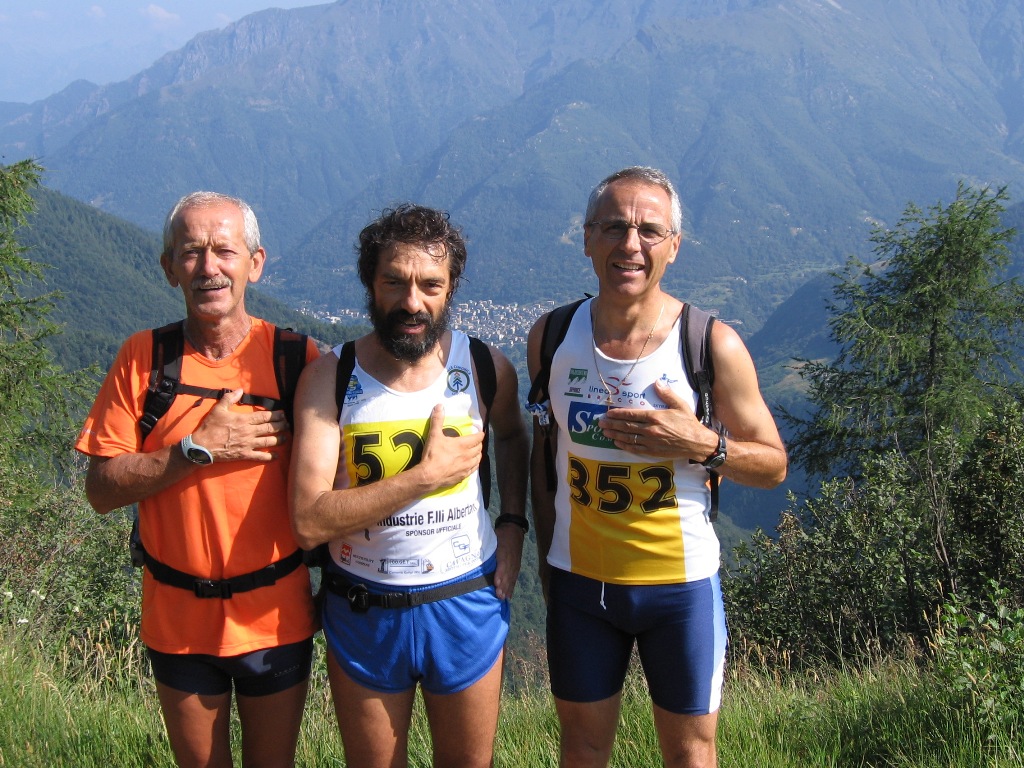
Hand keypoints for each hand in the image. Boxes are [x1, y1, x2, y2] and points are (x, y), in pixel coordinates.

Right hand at [192, 389, 290, 462]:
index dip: (275, 415)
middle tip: (288, 424)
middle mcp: (249, 432)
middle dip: (281, 426)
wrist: (202, 447)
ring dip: (279, 439)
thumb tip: (239, 390)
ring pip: (268, 441)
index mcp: (244, 420)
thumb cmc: (210, 427)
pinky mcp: (245, 455)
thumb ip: (230, 398)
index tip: (283, 414)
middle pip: (269, 428)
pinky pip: (260, 456)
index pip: (264, 416)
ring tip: (286, 437)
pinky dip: (270, 457)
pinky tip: (277, 456)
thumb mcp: (218, 409)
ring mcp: (248, 444)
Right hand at [418, 404, 484, 489]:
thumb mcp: (434, 435)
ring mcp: (466, 467)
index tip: (480, 432)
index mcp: (463, 444)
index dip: (480, 434)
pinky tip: (472, 465)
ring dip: (478, 454)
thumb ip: (437, 420)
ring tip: (476, 452)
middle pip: (479, 448)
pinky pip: (474, 470)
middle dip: (479, 444)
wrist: (429, 476)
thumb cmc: (433, 454)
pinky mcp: (463, 476)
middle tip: (476, 441)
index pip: (478, 438)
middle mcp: (468, 455)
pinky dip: (475, 465)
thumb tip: (440, 405)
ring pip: (478, 459)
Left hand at [493, 523, 523, 599]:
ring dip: (507, 588)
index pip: (503, 563)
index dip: (500, 574)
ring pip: (512, 577)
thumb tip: (473, 551)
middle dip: (503, 585)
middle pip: (508, 573)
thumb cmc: (501, 534)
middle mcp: (511, 558)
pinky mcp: (517, 567)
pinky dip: (512, 587)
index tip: (496, 582)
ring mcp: (515, 563)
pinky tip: (509, 596)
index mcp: (504, 550)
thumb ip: (486, 544)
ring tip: (503, 598)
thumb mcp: (494, 536)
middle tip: (498, 595)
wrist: (514, 530)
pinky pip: (515, 578)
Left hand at [599, 380, 714, 460]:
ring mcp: (650, 442)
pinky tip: (616, 442)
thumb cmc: (689, 423)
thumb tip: (657, 382)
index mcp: (655, 417)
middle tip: (600, 422)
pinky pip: (634, 448)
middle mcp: (650, 430)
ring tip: (604, 431)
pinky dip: (624, 445)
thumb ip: (667, 394)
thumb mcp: (680, 405)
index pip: (632, 414)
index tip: (608, 412)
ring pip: (628, 437)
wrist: (697, 443)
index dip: (618, 413)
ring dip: (614, 434)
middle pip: (626, 426)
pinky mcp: (652, 451)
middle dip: (612, 424)